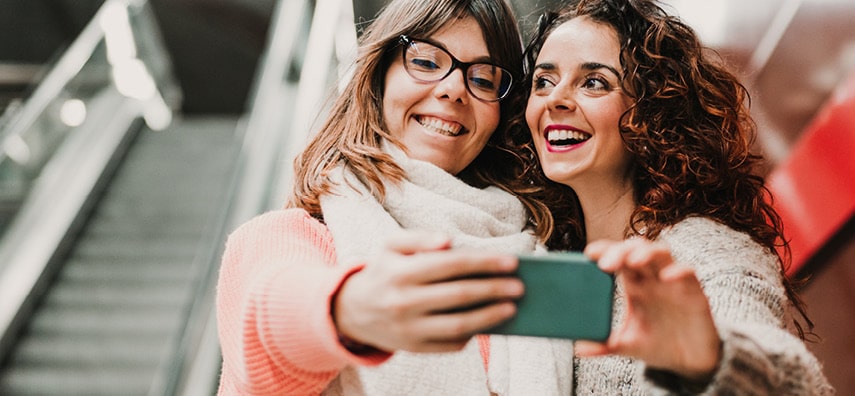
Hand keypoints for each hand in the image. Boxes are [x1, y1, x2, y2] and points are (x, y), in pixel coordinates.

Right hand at [333, 230, 523, 352]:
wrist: (352, 311)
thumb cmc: (384, 272)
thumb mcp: (390, 246)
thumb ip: (419, 238)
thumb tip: (449, 241)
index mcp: (401, 272)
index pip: (451, 265)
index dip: (484, 263)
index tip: (512, 262)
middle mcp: (404, 302)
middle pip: (459, 295)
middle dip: (494, 289)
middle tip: (520, 286)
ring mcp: (409, 329)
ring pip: (458, 325)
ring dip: (490, 316)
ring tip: (512, 307)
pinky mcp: (414, 348)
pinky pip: (450, 344)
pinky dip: (472, 334)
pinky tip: (489, 323)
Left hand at [577, 238, 720, 380]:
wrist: (690, 362)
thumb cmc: (657, 344)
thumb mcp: (627, 345)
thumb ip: (604, 345)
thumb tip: (579, 349)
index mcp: (634, 285)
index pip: (618, 258)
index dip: (605, 250)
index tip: (589, 254)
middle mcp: (652, 278)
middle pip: (637, 249)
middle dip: (621, 251)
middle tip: (605, 264)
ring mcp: (673, 282)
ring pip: (662, 253)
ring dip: (647, 252)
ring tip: (632, 261)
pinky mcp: (694, 293)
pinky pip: (689, 273)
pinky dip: (679, 271)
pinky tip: (667, 277)